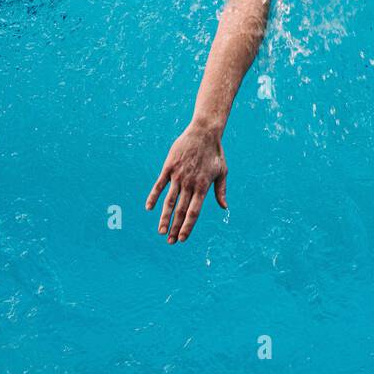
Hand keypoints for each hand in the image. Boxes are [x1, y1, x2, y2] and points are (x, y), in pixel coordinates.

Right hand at [146, 122, 228, 242]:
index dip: (187, 226)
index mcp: (203, 187)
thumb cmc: (214, 153)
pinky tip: (149, 208)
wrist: (204, 132)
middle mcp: (190, 184)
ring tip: (161, 231)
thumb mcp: (222, 172)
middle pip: (181, 210)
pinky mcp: (169, 167)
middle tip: (169, 241)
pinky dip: (153, 196)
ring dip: (164, 217)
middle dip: (175, 227)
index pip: (194, 212)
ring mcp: (178, 176)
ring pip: (169, 201)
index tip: (182, 238)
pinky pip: (159, 185)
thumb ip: (220, 191)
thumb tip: (224, 207)